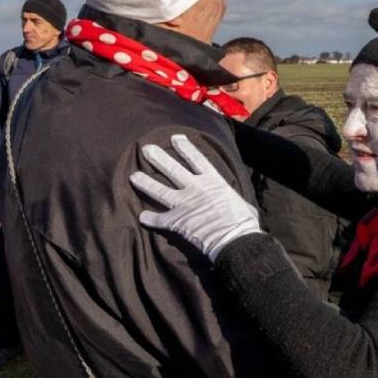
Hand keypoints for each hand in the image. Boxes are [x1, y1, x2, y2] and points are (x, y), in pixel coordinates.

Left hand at [129, 134, 260, 260]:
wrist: (234, 239)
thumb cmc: (244, 223)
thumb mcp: (243, 204)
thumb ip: (233, 201)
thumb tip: (242, 206)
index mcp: (214, 181)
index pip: (197, 159)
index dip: (185, 148)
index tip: (175, 139)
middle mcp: (196, 188)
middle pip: (173, 169)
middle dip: (158, 158)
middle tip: (146, 149)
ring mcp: (184, 203)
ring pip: (160, 190)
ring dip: (146, 183)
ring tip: (134, 176)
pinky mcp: (176, 221)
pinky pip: (159, 219)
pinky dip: (150, 218)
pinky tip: (142, 217)